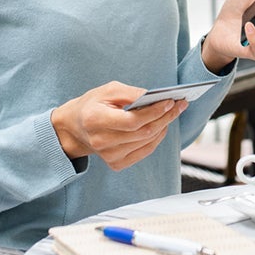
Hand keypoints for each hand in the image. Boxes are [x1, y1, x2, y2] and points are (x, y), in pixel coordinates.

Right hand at [51, 83, 187, 170]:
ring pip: (146, 142)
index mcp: (95, 120)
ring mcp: (108, 156)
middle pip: (143, 133)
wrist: (74, 128)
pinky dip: (156, 139)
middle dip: (165, 118)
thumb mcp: (107, 91)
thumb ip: (131, 93)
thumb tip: (155, 98)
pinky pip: (143, 152)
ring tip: (172, 113)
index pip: (132, 121)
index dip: (154, 112)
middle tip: (179, 105)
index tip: (170, 102)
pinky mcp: (115, 164)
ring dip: (163, 127)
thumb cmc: (92, 105)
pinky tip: (161, 127)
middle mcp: (100, 141)